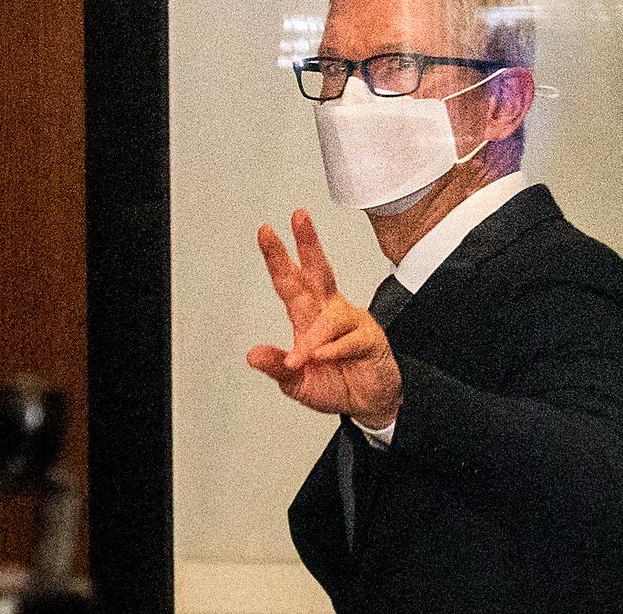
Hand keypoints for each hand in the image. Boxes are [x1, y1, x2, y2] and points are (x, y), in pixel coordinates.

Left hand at [246, 209, 401, 427]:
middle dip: (308, 244)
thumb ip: (277, 367)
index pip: (291, 282)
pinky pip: (349, 340)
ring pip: (330, 316)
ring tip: (302, 358)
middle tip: (299, 218)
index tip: (266, 232)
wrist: (369, 405)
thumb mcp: (296, 383)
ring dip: (313, 337)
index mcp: (308, 317)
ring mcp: (352, 323)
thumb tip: (253, 354)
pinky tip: (324, 358)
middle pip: (319, 272)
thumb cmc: (335, 385)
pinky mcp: (370, 340)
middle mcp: (330, 313)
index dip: (278, 258)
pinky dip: (334, 350)